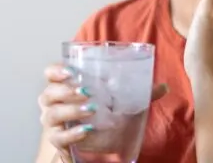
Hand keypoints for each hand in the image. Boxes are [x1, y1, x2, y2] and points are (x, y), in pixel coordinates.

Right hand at [38, 63, 168, 161]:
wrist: (99, 141)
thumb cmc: (104, 114)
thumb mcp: (123, 101)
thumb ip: (140, 93)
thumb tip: (164, 87)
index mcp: (66, 86)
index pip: (50, 73)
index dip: (56, 70)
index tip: (72, 71)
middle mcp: (54, 103)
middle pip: (48, 94)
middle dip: (66, 91)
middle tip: (87, 91)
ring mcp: (54, 123)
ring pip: (51, 115)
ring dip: (70, 110)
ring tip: (91, 109)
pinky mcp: (58, 140)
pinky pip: (58, 137)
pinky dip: (71, 134)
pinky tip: (86, 130)